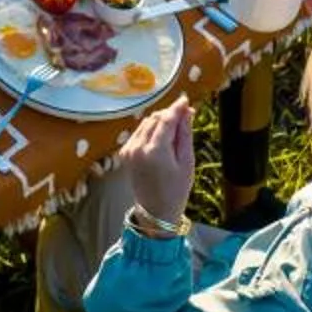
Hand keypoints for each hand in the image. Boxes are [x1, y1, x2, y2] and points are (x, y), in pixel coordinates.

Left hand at [116, 99, 198, 223]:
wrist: (156, 210)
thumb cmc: (176, 189)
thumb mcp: (186, 162)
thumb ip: (184, 134)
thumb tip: (186, 112)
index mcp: (155, 151)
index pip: (166, 120)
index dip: (177, 108)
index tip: (186, 100)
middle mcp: (138, 147)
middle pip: (154, 118)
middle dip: (169, 114)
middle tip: (186, 115)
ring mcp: (129, 150)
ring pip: (145, 123)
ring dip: (160, 121)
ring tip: (176, 127)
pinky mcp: (125, 153)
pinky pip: (139, 133)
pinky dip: (150, 130)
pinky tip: (162, 137)